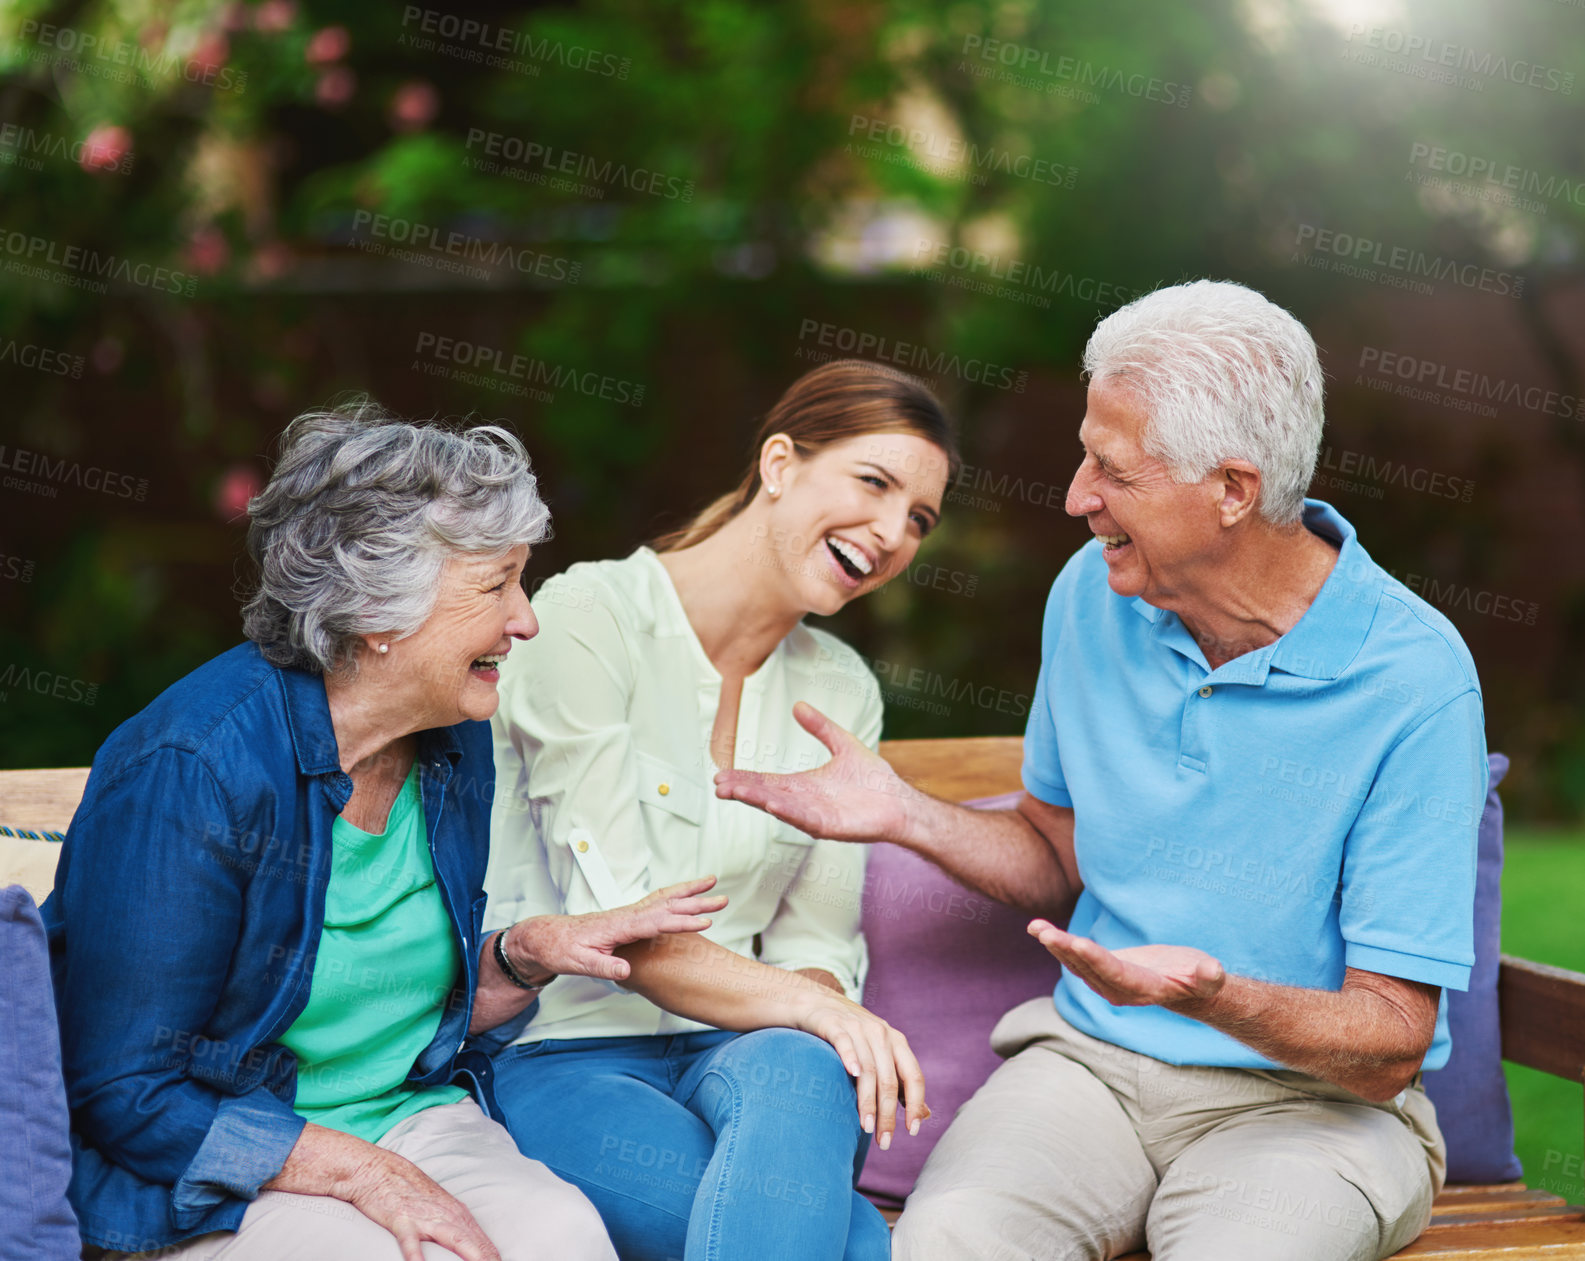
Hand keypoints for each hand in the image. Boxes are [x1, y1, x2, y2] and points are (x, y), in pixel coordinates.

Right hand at [343, 1144, 500, 1260]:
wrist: (380, 1170)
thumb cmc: (409, 1191)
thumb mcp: (438, 1206)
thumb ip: (453, 1224)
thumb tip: (468, 1244)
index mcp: (458, 1214)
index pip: (483, 1242)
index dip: (494, 1257)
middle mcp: (448, 1216)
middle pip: (475, 1244)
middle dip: (489, 1259)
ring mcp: (426, 1218)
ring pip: (456, 1241)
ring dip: (471, 1256)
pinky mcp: (402, 1220)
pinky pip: (411, 1243)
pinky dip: (417, 1256)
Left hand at [509, 876, 727, 982]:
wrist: (550, 937)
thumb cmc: (563, 948)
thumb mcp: (579, 963)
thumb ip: (604, 966)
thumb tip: (625, 971)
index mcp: (620, 926)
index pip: (657, 922)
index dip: (682, 922)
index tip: (704, 922)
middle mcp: (628, 915)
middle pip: (668, 904)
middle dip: (697, 901)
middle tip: (722, 899)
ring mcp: (630, 913)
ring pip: (665, 897)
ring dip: (690, 890)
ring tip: (712, 883)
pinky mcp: (630, 916)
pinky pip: (658, 901)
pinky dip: (676, 894)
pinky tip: (687, 894)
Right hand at [713, 702, 914, 842]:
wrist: (899, 801)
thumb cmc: (872, 778)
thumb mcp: (843, 744)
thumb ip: (821, 727)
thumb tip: (798, 705)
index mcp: (803, 785)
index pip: (766, 782)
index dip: (744, 778)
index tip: (721, 774)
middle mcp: (804, 802)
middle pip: (766, 795)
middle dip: (743, 791)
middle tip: (719, 786)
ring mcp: (815, 816)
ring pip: (780, 808)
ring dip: (759, 800)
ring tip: (737, 792)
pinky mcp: (830, 826)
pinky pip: (805, 819)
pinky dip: (788, 812)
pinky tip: (771, 804)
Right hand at [793, 991, 929, 1150]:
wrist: (818, 1005)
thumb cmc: (853, 1037)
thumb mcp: (881, 1055)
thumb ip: (901, 1083)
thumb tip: (925, 1115)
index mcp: (897, 1042)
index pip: (913, 1077)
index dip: (915, 1104)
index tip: (912, 1132)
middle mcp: (881, 1034)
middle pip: (890, 1080)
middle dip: (888, 1114)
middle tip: (884, 1142)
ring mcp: (858, 1028)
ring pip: (868, 1070)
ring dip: (868, 1101)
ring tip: (866, 1127)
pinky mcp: (834, 1025)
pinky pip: (844, 1043)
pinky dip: (850, 1058)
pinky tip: (852, 1074)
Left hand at [1027, 920, 1225, 1010]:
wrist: (1186, 988)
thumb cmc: (1200, 979)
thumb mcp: (1207, 978)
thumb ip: (1208, 977)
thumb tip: (1214, 971)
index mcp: (1143, 989)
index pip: (1116, 974)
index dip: (1097, 960)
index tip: (1078, 943)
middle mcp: (1119, 990)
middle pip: (1089, 969)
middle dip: (1067, 951)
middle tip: (1046, 932)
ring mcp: (1106, 983)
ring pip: (1076, 964)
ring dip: (1055, 946)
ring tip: (1035, 927)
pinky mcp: (1099, 972)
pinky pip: (1074, 958)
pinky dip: (1056, 944)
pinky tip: (1037, 929)